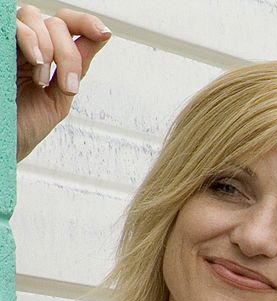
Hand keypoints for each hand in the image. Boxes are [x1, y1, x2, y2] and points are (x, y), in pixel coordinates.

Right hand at [15, 6, 110, 160]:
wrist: (3, 143)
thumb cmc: (23, 126)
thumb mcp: (59, 96)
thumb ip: (78, 66)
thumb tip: (100, 37)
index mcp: (43, 55)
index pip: (66, 24)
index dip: (86, 23)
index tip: (103, 33)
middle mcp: (25, 45)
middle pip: (56, 23)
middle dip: (69, 55)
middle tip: (68, 85)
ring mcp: (8, 43)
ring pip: (34, 17)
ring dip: (50, 48)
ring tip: (43, 79)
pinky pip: (13, 24)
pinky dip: (30, 40)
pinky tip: (36, 63)